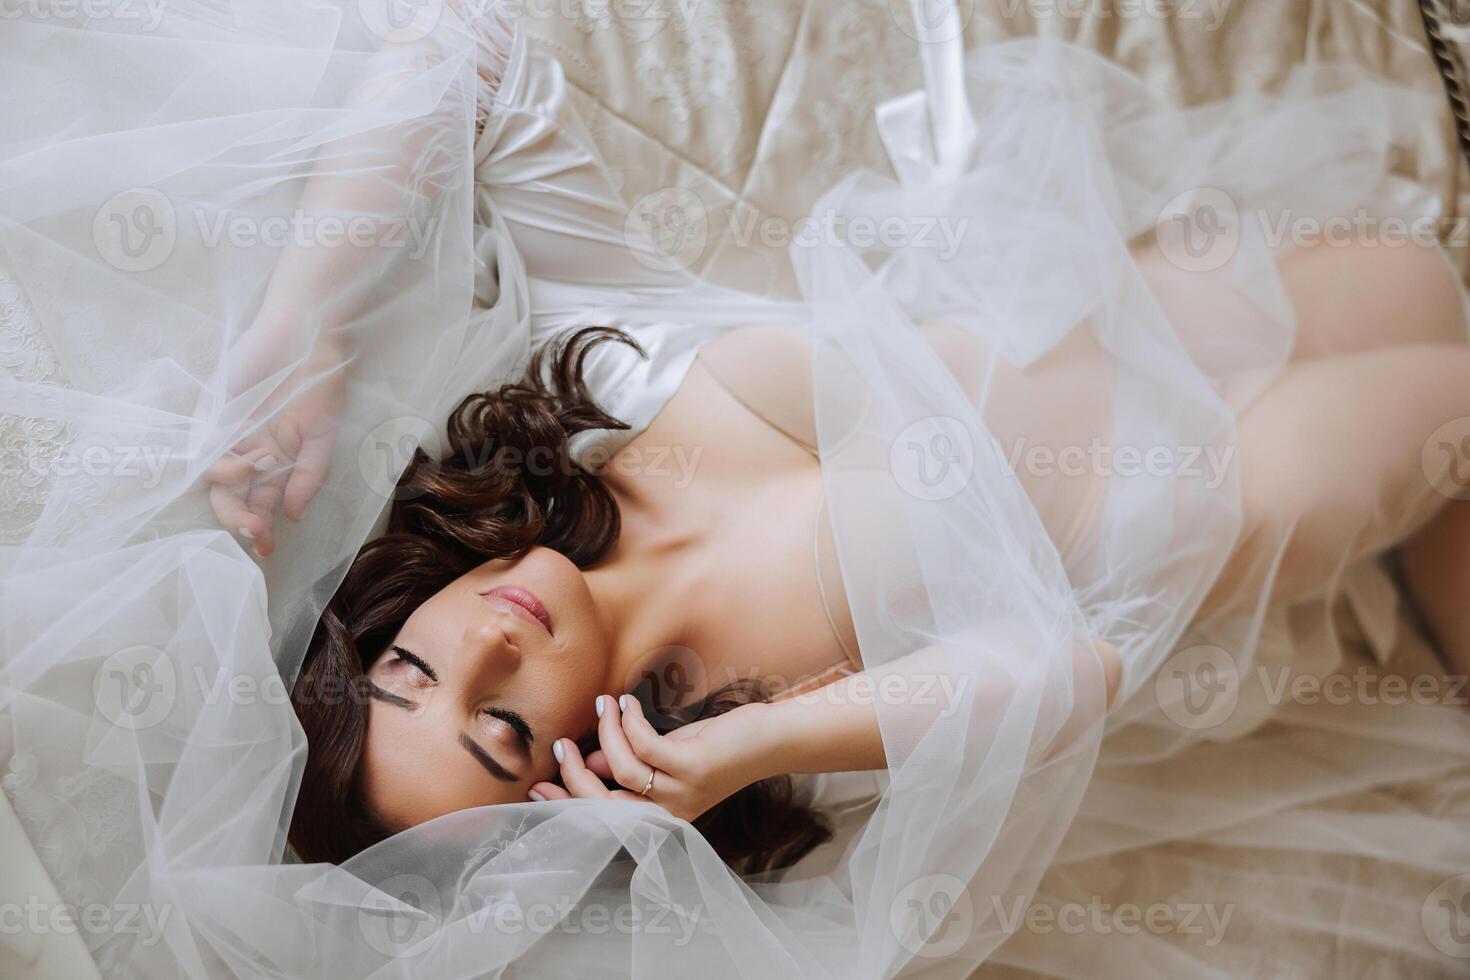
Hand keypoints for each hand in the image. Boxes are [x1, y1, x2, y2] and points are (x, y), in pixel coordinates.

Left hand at [204, 323, 349, 556]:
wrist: (306, 335)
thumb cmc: (319, 381)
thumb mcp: (323, 434)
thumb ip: (309, 475)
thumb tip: (294, 516)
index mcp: (274, 460)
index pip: (260, 502)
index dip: (261, 527)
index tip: (267, 548)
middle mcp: (246, 450)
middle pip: (232, 496)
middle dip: (240, 519)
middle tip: (255, 532)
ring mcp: (226, 431)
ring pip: (214, 478)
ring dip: (233, 490)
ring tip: (257, 475)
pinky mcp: (210, 410)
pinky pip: (202, 446)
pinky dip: (219, 462)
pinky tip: (246, 461)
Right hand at [531, 694, 777, 821]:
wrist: (769, 740)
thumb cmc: (719, 746)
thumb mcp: (668, 759)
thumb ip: (632, 765)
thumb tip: (590, 760)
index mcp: (660, 816)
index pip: (603, 817)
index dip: (567, 802)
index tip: (538, 785)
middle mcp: (669, 814)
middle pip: (603, 803)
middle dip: (575, 772)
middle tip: (561, 742)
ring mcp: (680, 794)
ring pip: (620, 769)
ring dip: (605, 733)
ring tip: (604, 706)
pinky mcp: (691, 769)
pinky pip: (644, 745)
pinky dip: (629, 722)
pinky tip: (627, 704)